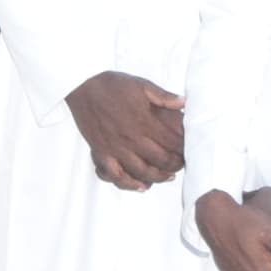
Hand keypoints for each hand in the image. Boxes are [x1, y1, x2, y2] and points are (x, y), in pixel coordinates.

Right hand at [65, 71, 185, 190]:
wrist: (82, 86)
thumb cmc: (112, 85)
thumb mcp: (141, 85)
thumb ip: (163, 96)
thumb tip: (183, 103)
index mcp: (144, 121)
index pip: (172, 142)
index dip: (184, 149)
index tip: (189, 150)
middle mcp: (132, 138)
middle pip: (160, 160)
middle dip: (175, 164)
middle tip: (182, 164)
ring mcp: (116, 148)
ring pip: (142, 171)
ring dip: (158, 177)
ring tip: (168, 176)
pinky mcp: (101, 152)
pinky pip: (116, 175)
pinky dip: (129, 184)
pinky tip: (140, 186)